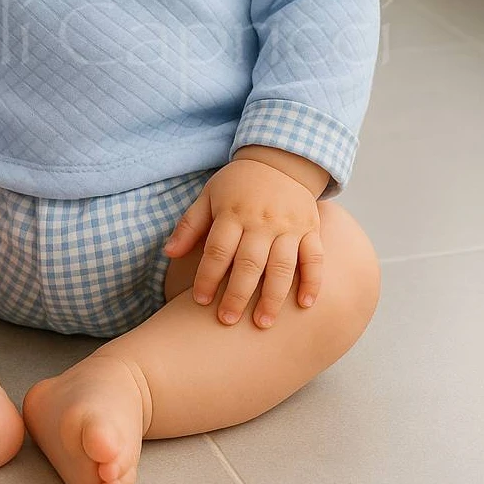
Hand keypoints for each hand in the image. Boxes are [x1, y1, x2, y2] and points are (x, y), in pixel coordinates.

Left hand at [162, 159, 322, 328]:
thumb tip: (168, 253)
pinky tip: (305, 304)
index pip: (218, 250)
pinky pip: (314, 258)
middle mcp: (262, 221)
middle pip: (249, 263)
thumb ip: (190, 225)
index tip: (199, 301)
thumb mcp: (208, 195)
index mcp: (233, 213)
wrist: (280, 160)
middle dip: (237, 295)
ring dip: (273, 297)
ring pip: (282, 266)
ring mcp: (289, 226)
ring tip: (262, 323)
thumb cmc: (237, 184)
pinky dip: (312, 281)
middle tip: (227, 320)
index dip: (207, 277)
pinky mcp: (311, 229)